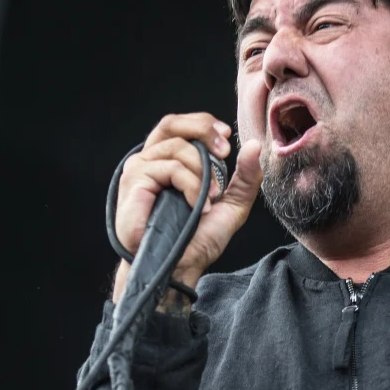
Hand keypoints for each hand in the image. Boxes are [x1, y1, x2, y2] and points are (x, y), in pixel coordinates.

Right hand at [112, 112, 262, 301]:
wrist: (178, 267)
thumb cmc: (196, 241)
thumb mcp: (231, 205)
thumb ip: (245, 177)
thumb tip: (255, 145)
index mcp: (168, 162)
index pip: (180, 126)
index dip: (203, 123)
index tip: (227, 136)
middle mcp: (150, 162)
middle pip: (171, 123)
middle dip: (201, 129)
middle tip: (224, 151)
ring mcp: (139, 170)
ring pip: (177, 147)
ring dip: (202, 171)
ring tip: (210, 199)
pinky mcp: (134, 182)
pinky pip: (171, 168)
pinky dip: (191, 185)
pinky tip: (196, 206)